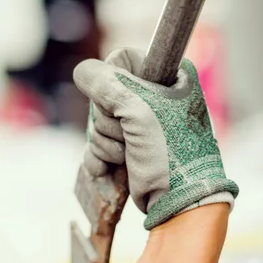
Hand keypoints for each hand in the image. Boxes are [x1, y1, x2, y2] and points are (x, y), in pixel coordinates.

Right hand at [73, 48, 237, 229]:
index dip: (113, 81)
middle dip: (109, 121)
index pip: (120, 60)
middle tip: (131, 135)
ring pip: (97, 121)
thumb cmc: (172, 152)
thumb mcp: (139, 108)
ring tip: (129, 156)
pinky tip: (110, 168)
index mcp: (167, 76)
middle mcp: (153, 96)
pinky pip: (96, 143)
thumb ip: (106, 83)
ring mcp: (138, 124)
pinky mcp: (127, 147)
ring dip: (106, 143)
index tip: (125, 101)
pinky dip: (99, 157)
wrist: (179, 203)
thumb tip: (82, 72)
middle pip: (103, 94)